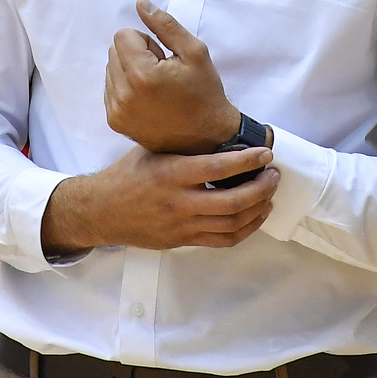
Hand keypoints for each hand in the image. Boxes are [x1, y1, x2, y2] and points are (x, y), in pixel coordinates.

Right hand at [42, 145, 277, 255]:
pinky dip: (246, 229)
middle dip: (262, 188)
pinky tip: (255, 215)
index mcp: (171, 173)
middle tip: (273, 175)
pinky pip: (223, 240)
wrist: (103, 210)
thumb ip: (184, 148)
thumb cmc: (128, 173)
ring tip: (269, 194)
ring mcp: (182, 225)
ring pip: (232, 224)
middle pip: (233, 201)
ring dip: (258, 209)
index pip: (218, 167)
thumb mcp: (152, 151)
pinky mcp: (184, 241)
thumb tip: (222, 136)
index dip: (248, 161)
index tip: (266, 153)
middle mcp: (179, 201)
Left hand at [105, 0, 239, 154]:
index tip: (164, 58)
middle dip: (136, 54)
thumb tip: (140, 3)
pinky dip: (125, 88)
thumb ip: (165, 24)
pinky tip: (148, 99)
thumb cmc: (204, 93)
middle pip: (113, 50)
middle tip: (162, 72)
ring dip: (129, 70)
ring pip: (110, 68)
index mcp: (142, 75)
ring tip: (156, 87)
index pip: (122, 35)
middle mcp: (124, 95)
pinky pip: (110, 88)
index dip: (146, 41)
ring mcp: (117, 111)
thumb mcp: (194, 52)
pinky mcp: (115, 122)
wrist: (207, 138)